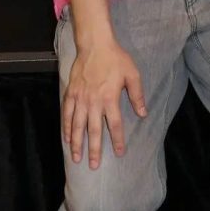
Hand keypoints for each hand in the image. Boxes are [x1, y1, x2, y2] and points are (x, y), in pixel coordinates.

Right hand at [62, 40, 146, 168]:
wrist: (95, 45)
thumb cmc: (116, 59)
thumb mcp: (132, 74)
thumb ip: (137, 94)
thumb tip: (143, 113)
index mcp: (110, 98)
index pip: (115, 124)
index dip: (118, 140)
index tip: (119, 153)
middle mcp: (94, 102)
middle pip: (94, 130)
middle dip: (94, 149)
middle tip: (94, 166)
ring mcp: (80, 99)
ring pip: (77, 126)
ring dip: (77, 143)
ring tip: (77, 158)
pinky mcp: (71, 94)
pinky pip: (67, 114)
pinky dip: (66, 128)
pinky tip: (66, 138)